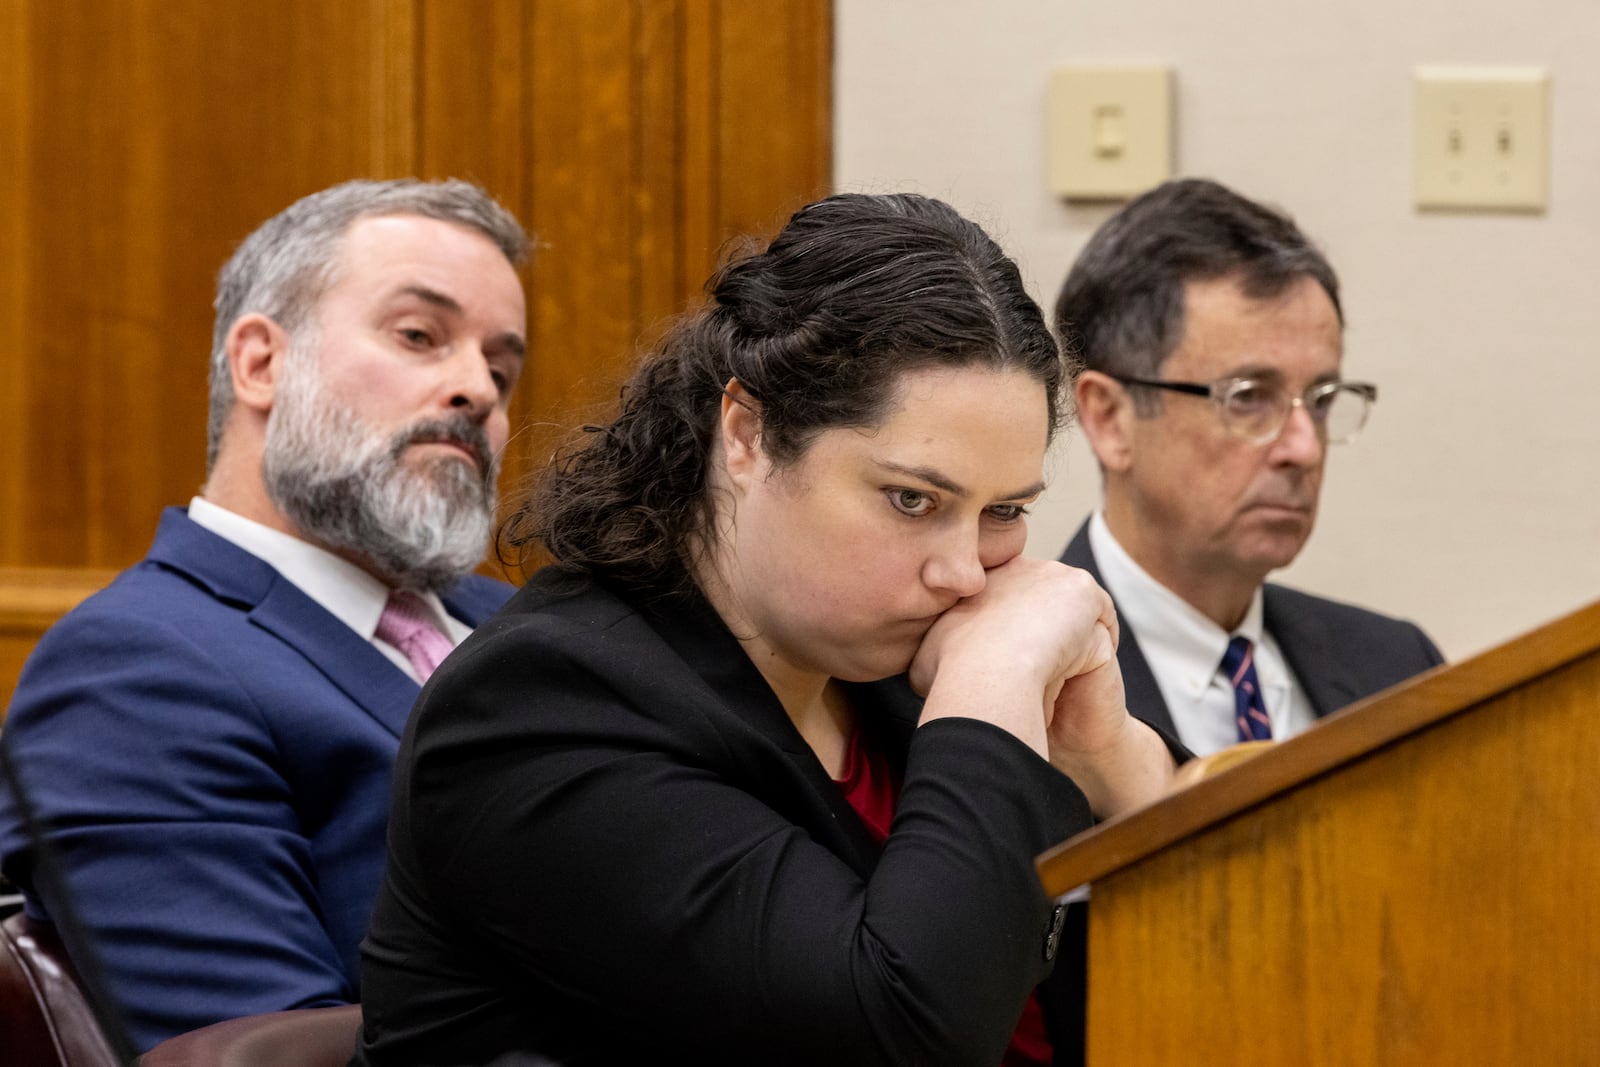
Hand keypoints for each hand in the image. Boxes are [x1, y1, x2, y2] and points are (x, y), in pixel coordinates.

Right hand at [911, 557, 1121, 757]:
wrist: (988, 666)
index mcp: (980, 581)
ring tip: (1080, 663)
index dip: (1015, 625)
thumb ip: (935, 650)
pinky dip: (1101, 635)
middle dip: (1047, 624)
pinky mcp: (1082, 588)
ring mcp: (1050, 573)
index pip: (1006, 595)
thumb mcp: (928, 654)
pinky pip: (1100, 613)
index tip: (1019, 654)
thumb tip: (924, 665)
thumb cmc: (952, 667)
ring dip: (1077, 629)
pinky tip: (1099, 660)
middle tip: (1053, 660)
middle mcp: (1015, 568)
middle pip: (1040, 594)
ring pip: (1071, 603)